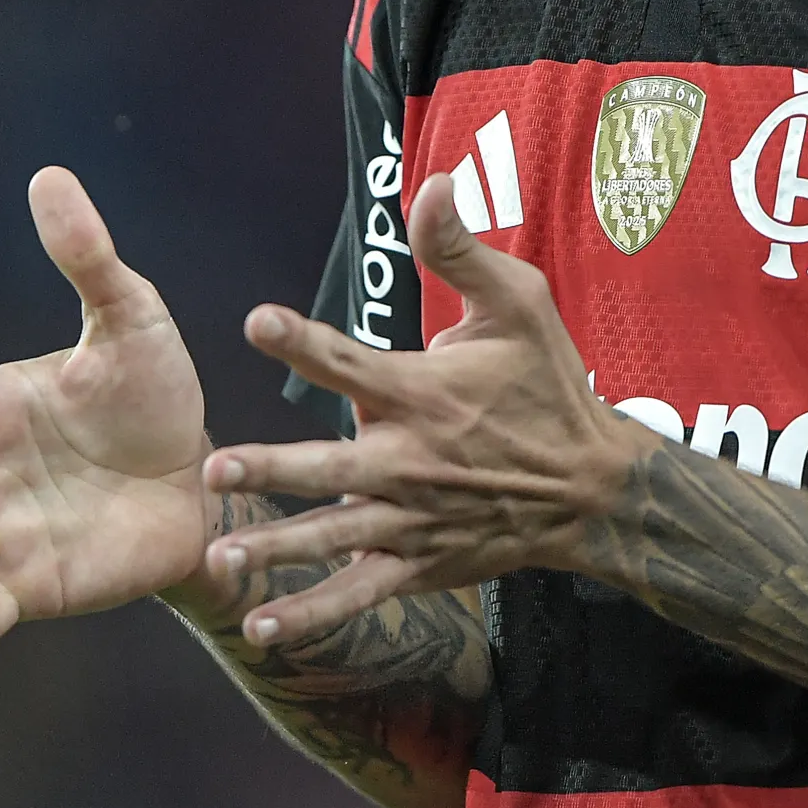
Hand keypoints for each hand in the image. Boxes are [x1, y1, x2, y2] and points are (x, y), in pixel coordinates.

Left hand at [197, 172, 645, 647]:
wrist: (590, 487)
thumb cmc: (547, 385)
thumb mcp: (519, 304)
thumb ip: (462, 249)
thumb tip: (435, 179)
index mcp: (423, 392)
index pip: (351, 361)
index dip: (302, 339)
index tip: (257, 320)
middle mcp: (411, 460)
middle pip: (329, 464)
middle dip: (272, 468)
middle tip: (216, 465)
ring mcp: (411, 519)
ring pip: (334, 536)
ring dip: (278, 547)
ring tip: (223, 555)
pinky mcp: (417, 562)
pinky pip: (357, 591)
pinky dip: (311, 613)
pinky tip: (259, 628)